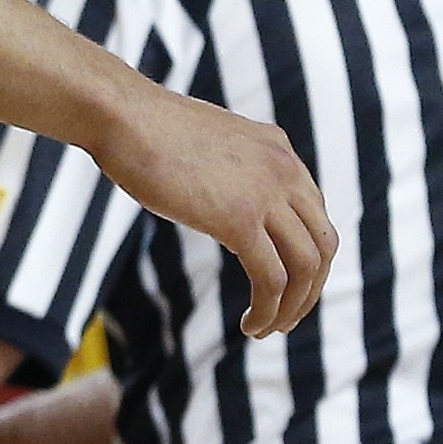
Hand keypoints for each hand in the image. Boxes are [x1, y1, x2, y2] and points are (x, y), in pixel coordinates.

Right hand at [90, 89, 333, 336]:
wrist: (119, 114)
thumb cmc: (140, 126)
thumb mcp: (203, 143)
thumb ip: (225, 166)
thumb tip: (215, 193)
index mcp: (278, 149)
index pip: (314, 213)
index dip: (304, 256)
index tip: (283, 282)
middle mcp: (284, 170)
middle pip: (323, 244)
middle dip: (309, 289)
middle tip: (285, 317)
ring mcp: (266, 194)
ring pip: (306, 268)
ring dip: (292, 307)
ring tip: (266, 328)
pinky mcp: (240, 220)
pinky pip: (272, 279)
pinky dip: (268, 309)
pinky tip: (250, 325)